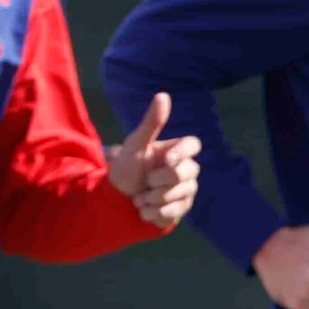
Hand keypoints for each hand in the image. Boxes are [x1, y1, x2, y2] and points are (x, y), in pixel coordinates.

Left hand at [106, 91, 201, 228]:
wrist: (116, 196)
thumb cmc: (126, 167)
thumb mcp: (135, 144)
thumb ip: (152, 123)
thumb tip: (162, 95)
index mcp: (176, 151)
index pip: (193, 145)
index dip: (182, 153)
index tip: (166, 161)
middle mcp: (186, 169)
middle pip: (187, 173)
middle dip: (161, 181)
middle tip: (145, 182)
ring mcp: (186, 190)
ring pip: (181, 195)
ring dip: (153, 198)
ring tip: (140, 197)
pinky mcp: (181, 209)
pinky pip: (174, 212)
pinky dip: (154, 213)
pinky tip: (144, 209)